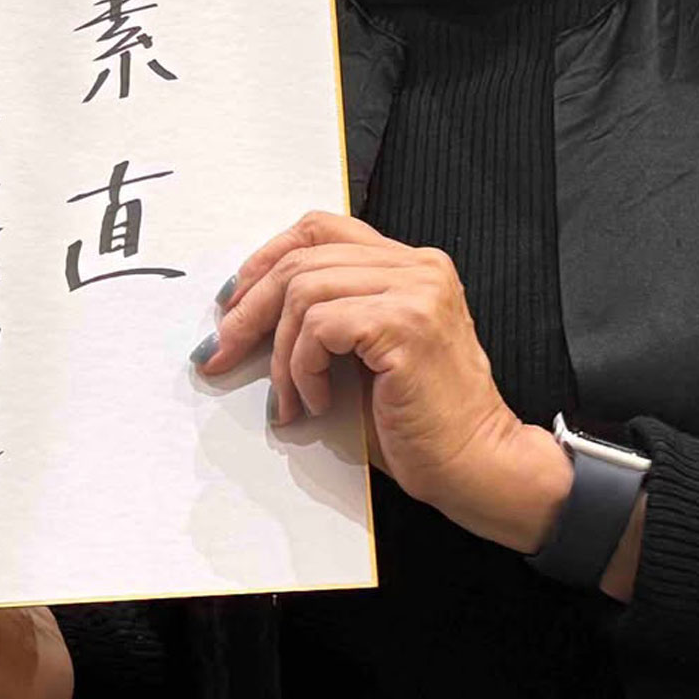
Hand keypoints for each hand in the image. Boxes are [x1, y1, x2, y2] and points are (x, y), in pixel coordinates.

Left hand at [201, 210, 571, 555]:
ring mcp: (416, 291)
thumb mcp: (362, 356)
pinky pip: (320, 328)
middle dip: (249, 309)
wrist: (478, 468)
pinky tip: (318, 402)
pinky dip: (303, 369)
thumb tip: (240, 316)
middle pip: (302, 259)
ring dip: (279, 354)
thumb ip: (324, 320)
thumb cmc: (419, 423)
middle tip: (220, 352)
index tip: (232, 301)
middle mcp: (418, 266)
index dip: (265, 259)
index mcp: (410, 265)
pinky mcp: (407, 324)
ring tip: (289, 399)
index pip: (320, 230)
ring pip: (304, 292)